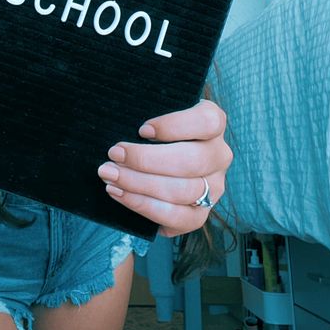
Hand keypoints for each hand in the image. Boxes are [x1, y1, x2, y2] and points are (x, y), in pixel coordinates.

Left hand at [97, 99, 230, 236]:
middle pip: (192, 161)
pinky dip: (145, 207)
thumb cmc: (154, 129)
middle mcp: (219, 156)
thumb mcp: (155, 111)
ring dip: (140, 185)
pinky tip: (120, 194)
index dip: (175, 126)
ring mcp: (214, 188)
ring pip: (183, 191)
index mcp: (214, 123)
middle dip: (146, 160)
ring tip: (110, 176)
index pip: (207, 122)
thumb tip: (122, 124)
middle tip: (114, 154)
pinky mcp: (200, 214)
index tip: (142, 129)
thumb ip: (147, 111)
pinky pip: (178, 218)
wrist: (159, 159)